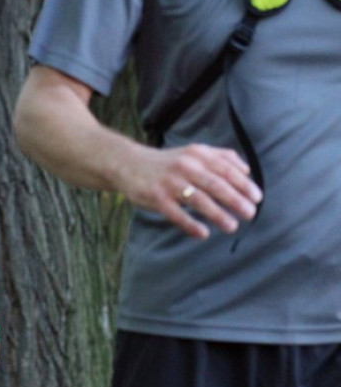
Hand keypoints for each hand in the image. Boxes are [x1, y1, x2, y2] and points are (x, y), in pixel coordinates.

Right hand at [122, 143, 262, 239]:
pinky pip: (176, 214)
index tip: (257, 198)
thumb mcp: (193, 152)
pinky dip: (191, 224)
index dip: (244, 184)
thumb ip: (220, 157)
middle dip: (236, 200)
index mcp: (198, 154)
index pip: (226, 169)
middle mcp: (185, 166)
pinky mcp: (156, 198)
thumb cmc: (167, 163)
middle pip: (216, 184)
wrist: (129, 164)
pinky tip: (203, 233)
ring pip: (199, 200)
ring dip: (218, 214)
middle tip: (250, 213)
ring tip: (232, 226)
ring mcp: (170, 182)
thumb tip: (246, 171)